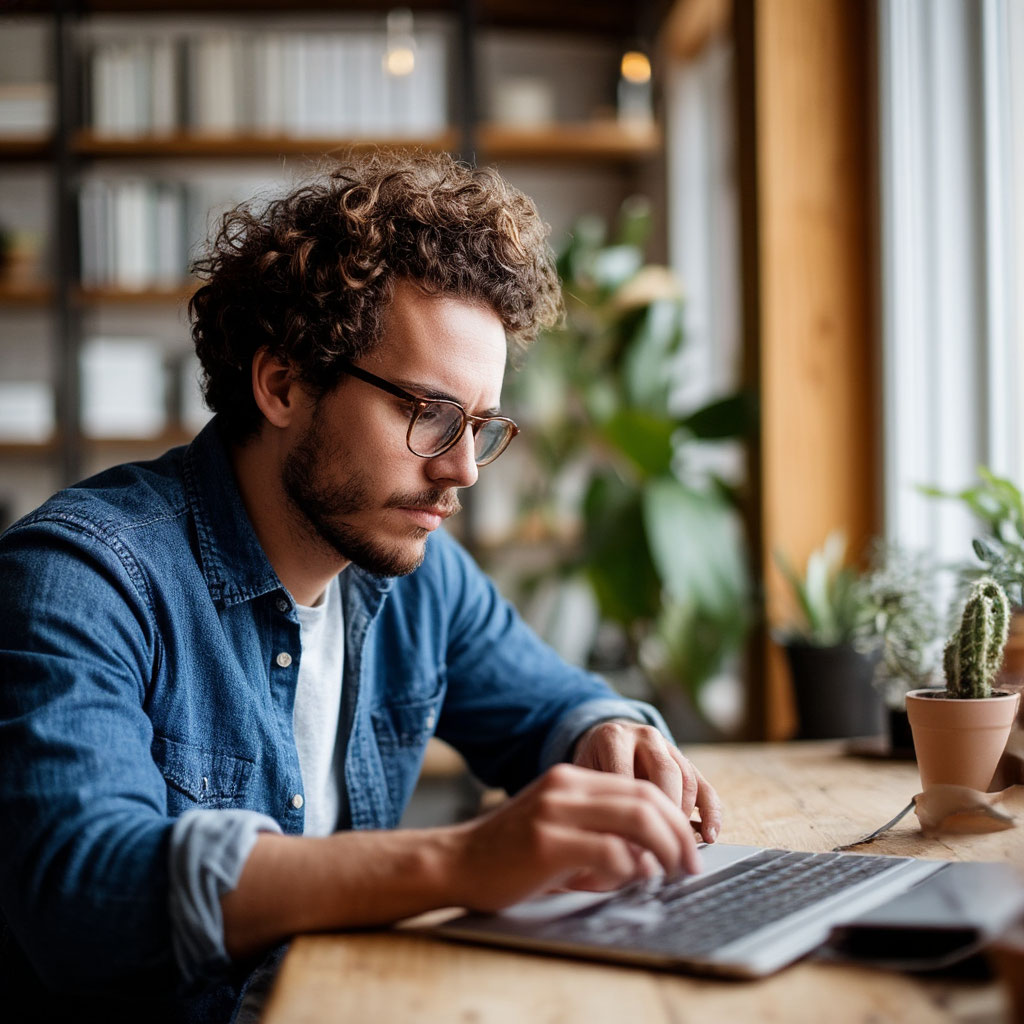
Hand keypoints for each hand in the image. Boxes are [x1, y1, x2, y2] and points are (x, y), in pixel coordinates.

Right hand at [448, 763, 701, 911]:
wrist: (455, 862)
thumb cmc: (509, 855)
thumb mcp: (557, 827)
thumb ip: (597, 830)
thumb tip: (649, 855)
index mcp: (570, 779)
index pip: (639, 788)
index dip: (673, 817)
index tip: (688, 847)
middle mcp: (565, 787)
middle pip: (645, 799)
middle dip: (678, 833)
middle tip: (690, 865)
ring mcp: (555, 811)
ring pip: (635, 819)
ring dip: (665, 849)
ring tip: (673, 874)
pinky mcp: (546, 842)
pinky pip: (608, 850)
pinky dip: (631, 867)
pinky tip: (633, 880)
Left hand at [572, 720, 721, 842]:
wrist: (602, 741)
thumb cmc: (588, 770)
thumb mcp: (580, 778)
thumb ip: (595, 804)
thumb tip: (618, 849)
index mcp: (612, 738)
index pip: (627, 776)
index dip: (630, 814)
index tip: (630, 848)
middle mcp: (643, 736)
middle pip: (665, 773)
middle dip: (666, 813)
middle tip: (660, 850)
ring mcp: (667, 746)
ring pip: (686, 779)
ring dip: (685, 816)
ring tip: (677, 848)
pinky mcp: (684, 761)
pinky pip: (703, 785)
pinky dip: (710, 811)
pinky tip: (709, 836)